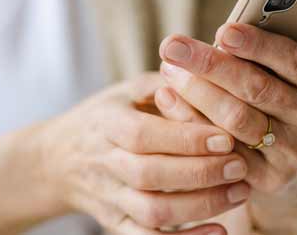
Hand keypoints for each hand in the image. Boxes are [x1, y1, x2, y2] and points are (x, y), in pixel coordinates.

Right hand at [33, 73, 250, 234]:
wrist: (57, 159)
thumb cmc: (104, 118)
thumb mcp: (126, 91)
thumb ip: (164, 85)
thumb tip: (207, 76)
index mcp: (107, 123)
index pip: (143, 134)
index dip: (186, 139)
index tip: (225, 138)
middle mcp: (105, 162)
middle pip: (150, 175)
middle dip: (201, 173)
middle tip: (239, 166)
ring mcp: (109, 197)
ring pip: (153, 211)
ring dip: (201, 206)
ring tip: (238, 192)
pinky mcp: (115, 223)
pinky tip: (219, 231)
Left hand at [156, 0, 296, 230]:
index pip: (296, 61)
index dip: (260, 46)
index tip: (223, 29)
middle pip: (257, 91)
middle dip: (211, 66)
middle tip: (172, 45)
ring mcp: (289, 155)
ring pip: (235, 122)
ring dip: (196, 94)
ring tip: (168, 67)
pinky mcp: (262, 180)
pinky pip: (219, 149)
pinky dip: (189, 122)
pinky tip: (166, 97)